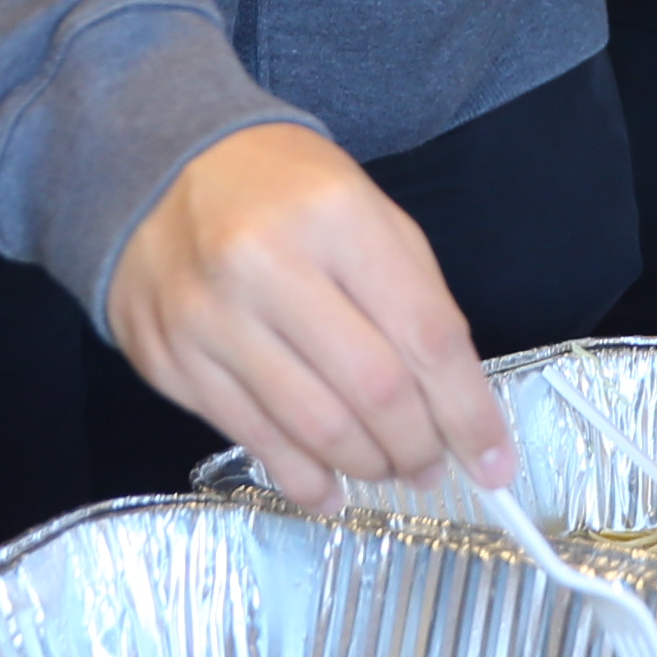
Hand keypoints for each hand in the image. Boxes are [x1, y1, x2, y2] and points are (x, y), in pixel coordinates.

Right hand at [104, 125, 508, 506]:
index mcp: (336, 216)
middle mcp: (266, 263)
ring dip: (367, 466)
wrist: (161, 169)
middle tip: (433, 466)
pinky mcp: (172, 361)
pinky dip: (304, 479)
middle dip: (419, 447)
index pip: (424, 335)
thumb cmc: (286, 194)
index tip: (495, 462)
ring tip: (387, 468)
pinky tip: (332, 487)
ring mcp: (209, 317)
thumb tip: (458, 412)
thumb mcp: (370, 214)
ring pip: (314, 427)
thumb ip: (417, 303)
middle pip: (374, 390)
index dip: (469, 412)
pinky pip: (253, 440)